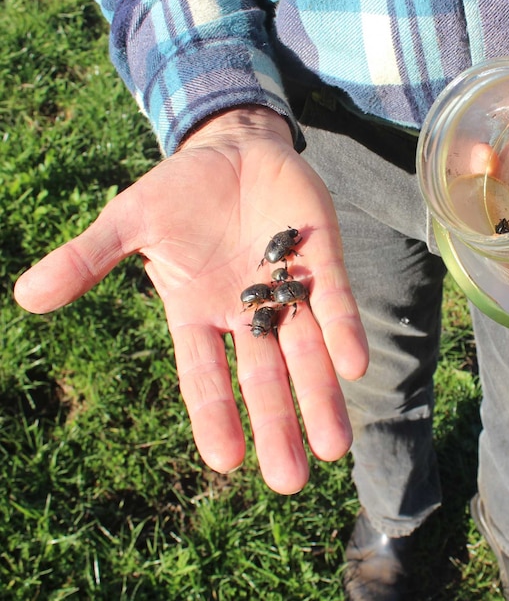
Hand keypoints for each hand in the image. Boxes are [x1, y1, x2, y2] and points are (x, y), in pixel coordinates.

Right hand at [14, 106, 368, 493]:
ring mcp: (287, 290)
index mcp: (198, 314)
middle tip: (290, 481)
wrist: (232, 148)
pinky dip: (343, 332)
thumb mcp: (129, 222)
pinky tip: (355, 364)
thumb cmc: (180, 192)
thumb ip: (88, 259)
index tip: (225, 463)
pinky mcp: (322, 261)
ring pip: (307, 352)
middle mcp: (246, 314)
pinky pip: (334, 303)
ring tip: (334, 445)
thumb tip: (25, 296)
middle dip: (277, 425)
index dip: (215, 417)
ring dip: (321, 395)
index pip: (205, 378)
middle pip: (264, 379)